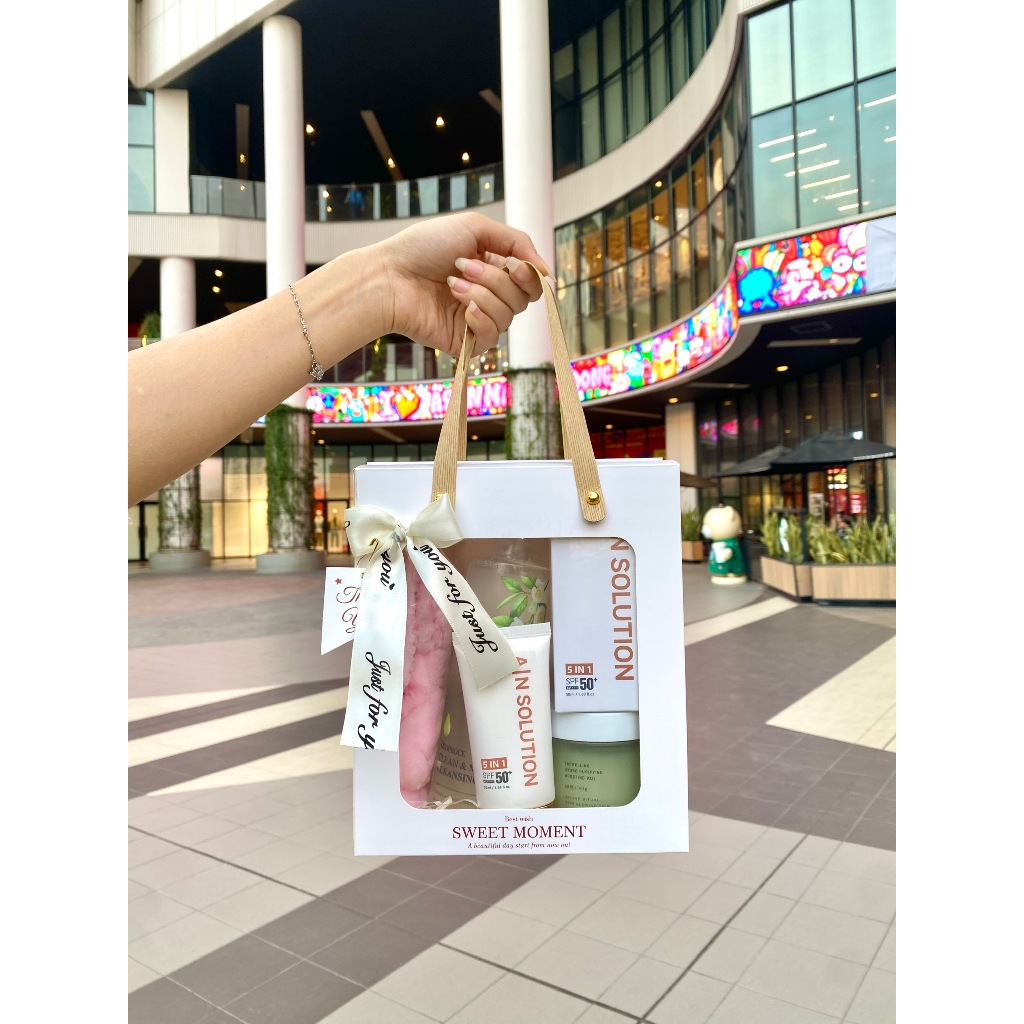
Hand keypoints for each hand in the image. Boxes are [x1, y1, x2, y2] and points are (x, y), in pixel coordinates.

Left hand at [374, 211, 549, 356]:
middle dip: (497, 280)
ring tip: (452, 284)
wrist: (389, 276)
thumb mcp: (475, 227)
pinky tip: (460, 307)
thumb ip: (517, 241)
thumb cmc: (423, 247)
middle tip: (463, 267)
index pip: (530, 281)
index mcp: (492, 268)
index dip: (529, 275)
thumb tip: (545, 269)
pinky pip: (492, 336)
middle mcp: (488, 295)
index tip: (515, 265)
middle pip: (523, 298)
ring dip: (482, 294)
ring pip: (508, 316)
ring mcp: (476, 320)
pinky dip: (480, 317)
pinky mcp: (465, 342)